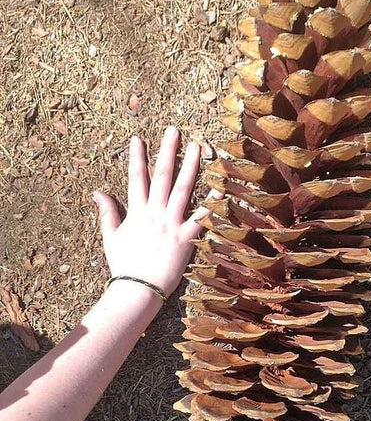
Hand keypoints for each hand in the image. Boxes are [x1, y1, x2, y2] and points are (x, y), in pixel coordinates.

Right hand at [93, 126, 217, 297]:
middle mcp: (154, 214)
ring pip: (183, 189)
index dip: (137, 157)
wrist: (137, 290)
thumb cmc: (124, 266)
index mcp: (136, 212)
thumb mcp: (111, 237)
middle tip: (174, 130)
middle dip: (167, 151)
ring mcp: (171, 224)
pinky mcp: (186, 239)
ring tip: (197, 146)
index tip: (138, 138)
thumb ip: (107, 212)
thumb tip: (97, 192)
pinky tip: (222, 186)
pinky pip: (202, 218)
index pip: (136, 178)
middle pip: (162, 176)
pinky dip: (212, 202)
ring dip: (190, 166)